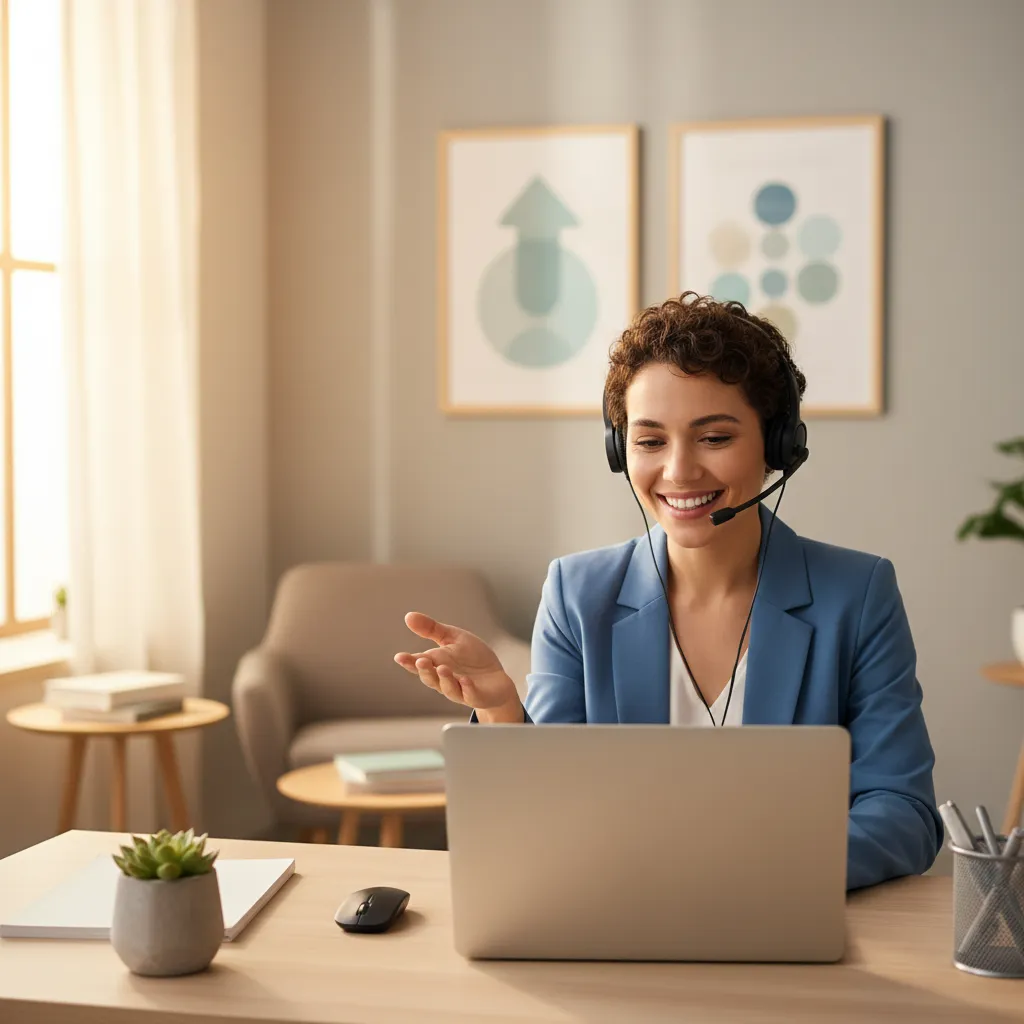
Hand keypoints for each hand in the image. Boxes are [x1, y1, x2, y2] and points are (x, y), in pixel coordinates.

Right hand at [394, 612, 519, 711]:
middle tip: (421, 660)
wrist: (496, 679)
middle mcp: (444, 680)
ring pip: (448, 688)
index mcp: (436, 664)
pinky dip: (467, 688)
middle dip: (425, 670)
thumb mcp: (452, 638)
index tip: (400, 656)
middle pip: (430, 678)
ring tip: (443, 668)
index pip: (418, 664)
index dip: (408, 661)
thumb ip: (432, 629)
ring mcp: (460, 690)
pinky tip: (465, 681)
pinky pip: (470, 694)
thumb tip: (408, 616)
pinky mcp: (477, 696)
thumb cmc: (471, 658)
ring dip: (445, 679)